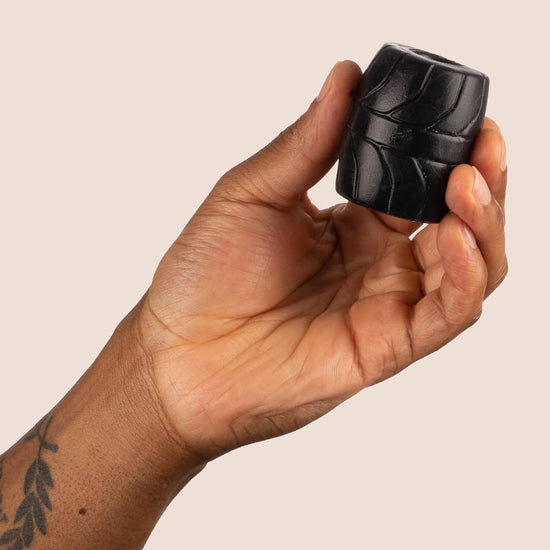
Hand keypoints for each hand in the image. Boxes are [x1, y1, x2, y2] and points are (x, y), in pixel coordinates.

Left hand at [136, 60, 507, 460]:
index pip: (420, 185)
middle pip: (457, 223)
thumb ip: (307, 143)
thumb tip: (345, 78)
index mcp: (351, 225)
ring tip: (467, 183)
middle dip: (482, 183)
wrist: (179, 353)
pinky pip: (448, 313)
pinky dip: (466, 275)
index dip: (449, 155)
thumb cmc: (204, 277)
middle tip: (483, 147)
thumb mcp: (251, 193)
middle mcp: (377, 263)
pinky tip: (455, 236)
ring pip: (469, 267)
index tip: (465, 121)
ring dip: (483, 224)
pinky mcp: (387, 346)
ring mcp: (385, 304)